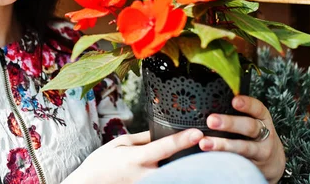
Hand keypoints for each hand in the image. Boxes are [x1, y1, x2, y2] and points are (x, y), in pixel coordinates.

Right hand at [63, 129, 203, 183]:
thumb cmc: (102, 163)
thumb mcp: (120, 143)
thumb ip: (143, 138)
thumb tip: (161, 130)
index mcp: (137, 158)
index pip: (164, 147)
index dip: (183, 139)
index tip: (198, 132)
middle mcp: (145, 175)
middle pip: (177, 167)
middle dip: (192, 159)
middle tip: (207, 148)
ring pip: (174, 177)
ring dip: (185, 169)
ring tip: (197, 158)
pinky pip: (166, 181)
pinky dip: (175, 175)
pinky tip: (180, 169)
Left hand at [198, 96, 285, 183]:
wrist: (271, 162)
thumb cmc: (254, 135)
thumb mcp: (252, 121)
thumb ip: (235, 113)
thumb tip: (209, 102)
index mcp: (262, 118)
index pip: (257, 108)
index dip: (247, 104)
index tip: (234, 101)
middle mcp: (265, 134)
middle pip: (250, 127)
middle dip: (230, 123)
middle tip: (211, 120)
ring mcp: (261, 151)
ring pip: (244, 148)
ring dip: (223, 145)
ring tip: (205, 143)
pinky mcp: (253, 166)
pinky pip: (240, 163)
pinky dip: (225, 160)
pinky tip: (212, 158)